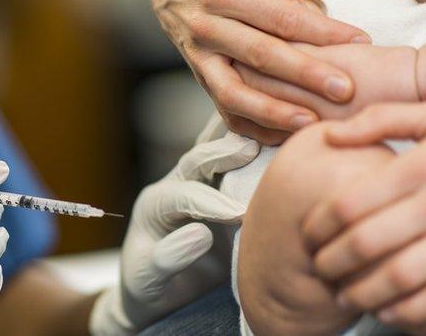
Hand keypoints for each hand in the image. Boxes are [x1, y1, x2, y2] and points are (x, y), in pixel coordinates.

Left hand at [89, 133, 258, 334]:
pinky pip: (237, 165)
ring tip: (269, 132)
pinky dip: (254, 150)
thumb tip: (202, 234)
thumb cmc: (148, 288)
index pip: (184, 196)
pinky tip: (278, 140)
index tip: (239, 214)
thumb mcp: (148, 279)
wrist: (156, 293)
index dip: (211, 203)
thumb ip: (169, 257)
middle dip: (224, 154)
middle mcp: (175, 186)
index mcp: (155, 204)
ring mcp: (199, 185)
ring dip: (241, 141)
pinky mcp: (221, 191)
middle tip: (252, 149)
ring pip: (217, 154)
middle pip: (197, 161)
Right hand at [150, 0, 368, 143]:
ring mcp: (200, 57)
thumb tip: (306, 10)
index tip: (359, 41)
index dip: (321, 31)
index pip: (279, 16)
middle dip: (305, 75)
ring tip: (310, 124)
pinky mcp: (200, 77)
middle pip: (261, 56)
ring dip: (273, 112)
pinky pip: (224, 109)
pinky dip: (253, 127)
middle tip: (345, 90)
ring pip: (235, 92)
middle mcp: (207, 27)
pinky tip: (284, 134)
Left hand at [301, 103, 425, 328]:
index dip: (319, 223)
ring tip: (345, 293)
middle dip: (332, 261)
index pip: (351, 202)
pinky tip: (387, 309)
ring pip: (401, 277)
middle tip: (318, 267)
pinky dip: (409, 310)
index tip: (307, 233)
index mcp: (421, 164)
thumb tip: (328, 134)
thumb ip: (378, 119)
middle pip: (368, 243)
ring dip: (363, 292)